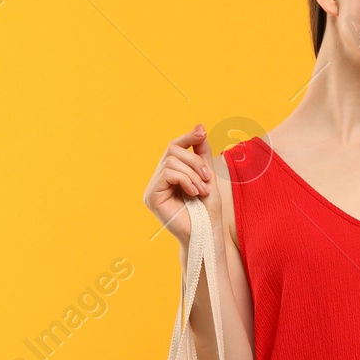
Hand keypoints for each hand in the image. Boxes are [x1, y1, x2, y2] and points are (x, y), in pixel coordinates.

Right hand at [143, 123, 221, 247]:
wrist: (208, 234)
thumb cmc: (208, 209)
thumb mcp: (207, 175)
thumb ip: (201, 153)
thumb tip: (199, 126)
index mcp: (170, 174)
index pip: (174, 147)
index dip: (187, 137)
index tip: (202, 132)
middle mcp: (158, 179)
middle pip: (172, 150)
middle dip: (195, 161)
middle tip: (208, 178)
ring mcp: (153, 188)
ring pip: (171, 161)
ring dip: (193, 174)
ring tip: (203, 190)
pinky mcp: (151, 197)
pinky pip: (167, 173)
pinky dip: (185, 180)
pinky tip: (194, 193)